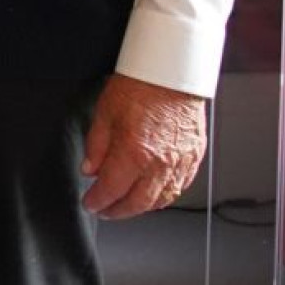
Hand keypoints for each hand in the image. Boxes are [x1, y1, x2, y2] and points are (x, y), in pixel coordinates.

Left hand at [81, 73, 207, 217]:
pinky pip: (179, 187)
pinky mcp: (194, 157)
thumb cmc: (140, 86)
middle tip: (106, 210)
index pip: (111, 190)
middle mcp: (159, 163)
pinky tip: (153, 194)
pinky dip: (164, 196)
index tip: (90, 203)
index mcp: (134, 153)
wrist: (172, 72)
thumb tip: (90, 168)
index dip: (97, 201)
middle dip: (117, 211)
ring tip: (127, 205)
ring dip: (142, 207)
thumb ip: (96, 146)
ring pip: (161, 200)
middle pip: (137, 203)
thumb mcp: (104, 113)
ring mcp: (180, 162)